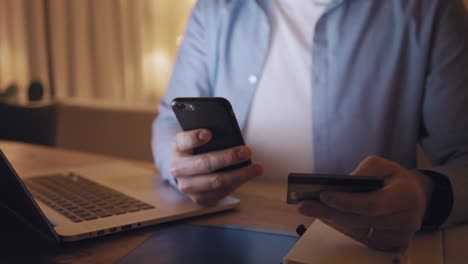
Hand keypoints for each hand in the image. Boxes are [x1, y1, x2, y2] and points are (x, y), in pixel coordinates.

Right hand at [170, 128, 262, 204]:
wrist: (187, 170)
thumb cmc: (198, 149)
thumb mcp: (198, 138)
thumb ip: (209, 134)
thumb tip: (231, 135)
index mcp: (177, 148)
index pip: (183, 141)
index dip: (194, 138)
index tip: (208, 134)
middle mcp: (177, 169)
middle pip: (204, 164)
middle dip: (228, 157)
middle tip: (247, 151)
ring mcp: (187, 186)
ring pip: (215, 182)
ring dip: (239, 175)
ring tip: (256, 167)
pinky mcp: (198, 199)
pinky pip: (220, 193)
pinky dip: (237, 183)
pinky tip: (249, 175)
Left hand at [298, 156, 432, 251]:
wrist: (417, 195)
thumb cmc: (395, 178)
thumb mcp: (382, 165)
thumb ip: (364, 171)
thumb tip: (341, 186)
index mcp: (406, 196)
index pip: (372, 204)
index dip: (346, 202)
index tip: (323, 195)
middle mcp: (407, 220)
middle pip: (361, 221)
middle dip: (329, 212)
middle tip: (304, 206)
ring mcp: (400, 237)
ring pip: (359, 232)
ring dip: (333, 221)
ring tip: (311, 209)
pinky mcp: (393, 246)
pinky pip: (362, 240)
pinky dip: (343, 228)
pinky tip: (327, 219)